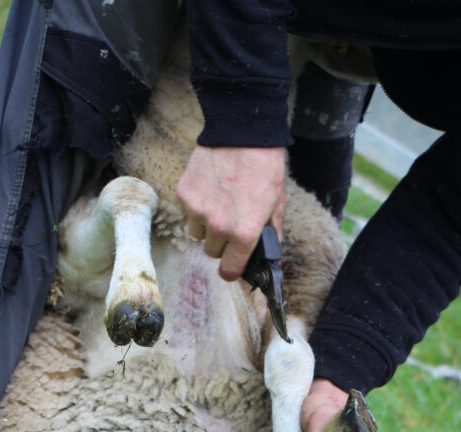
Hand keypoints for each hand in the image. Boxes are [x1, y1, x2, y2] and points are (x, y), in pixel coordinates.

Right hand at [175, 145, 285, 280]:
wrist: (242, 131)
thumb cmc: (264, 166)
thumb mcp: (277, 203)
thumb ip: (272, 234)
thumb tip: (272, 259)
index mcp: (244, 233)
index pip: (229, 271)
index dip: (231, 270)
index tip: (232, 266)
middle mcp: (218, 226)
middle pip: (212, 252)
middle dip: (221, 242)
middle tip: (231, 222)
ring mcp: (198, 211)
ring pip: (197, 234)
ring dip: (206, 226)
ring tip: (219, 204)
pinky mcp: (184, 195)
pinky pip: (187, 213)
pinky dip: (196, 206)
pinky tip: (210, 189)